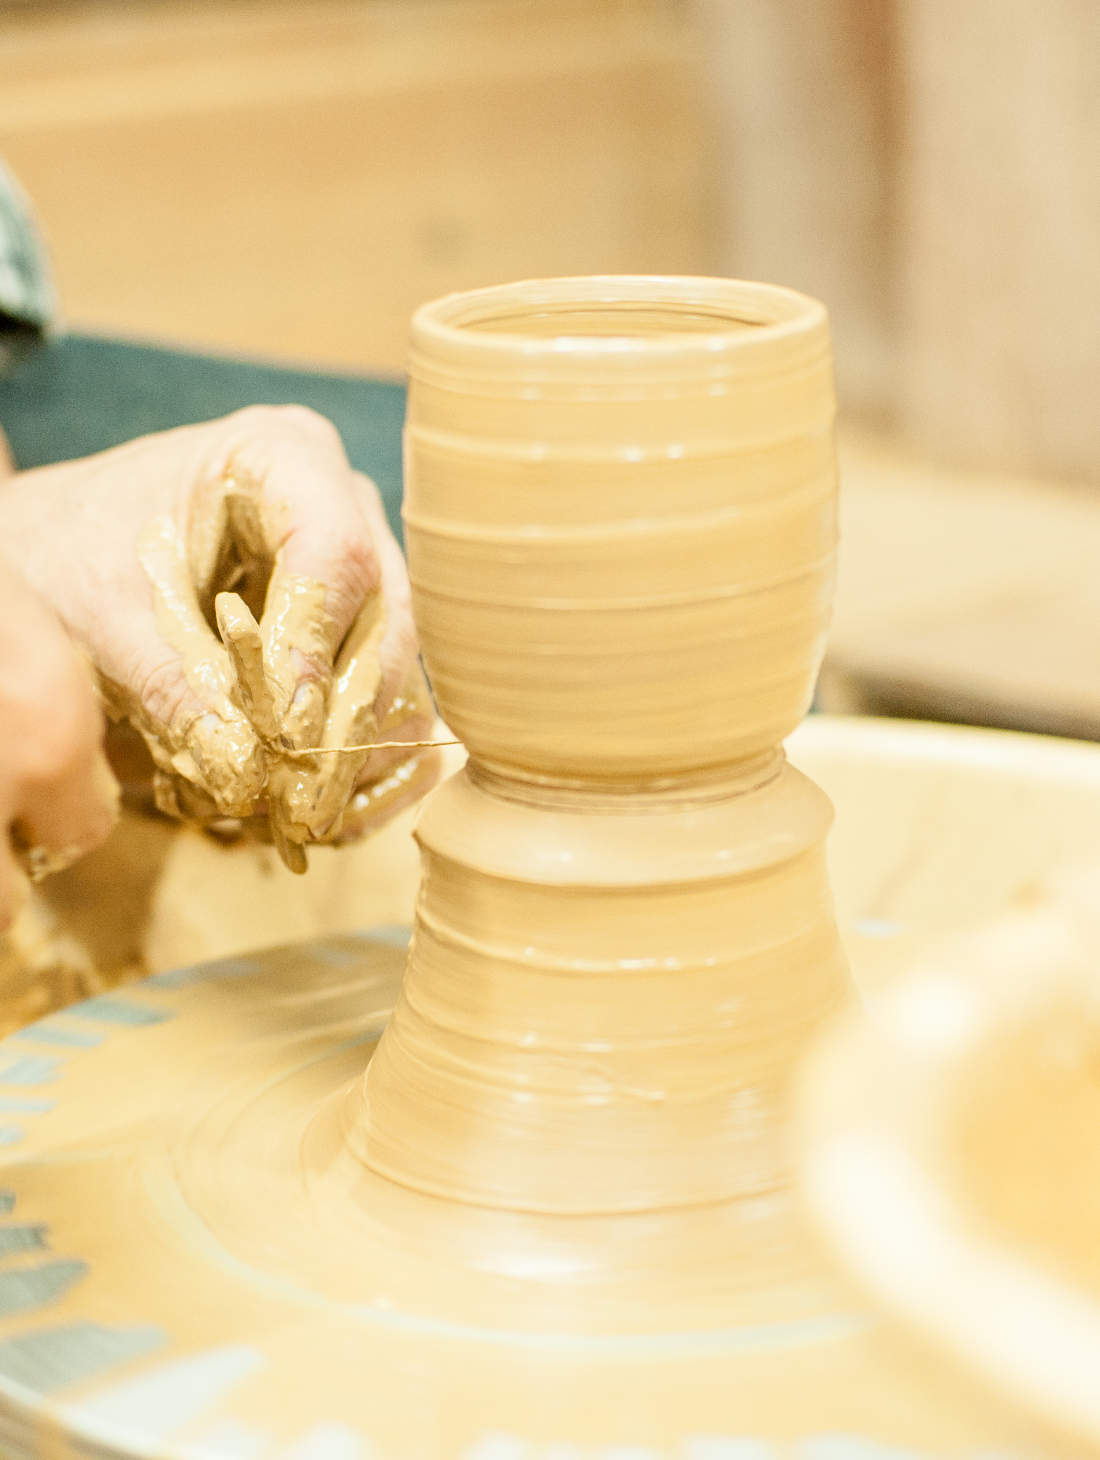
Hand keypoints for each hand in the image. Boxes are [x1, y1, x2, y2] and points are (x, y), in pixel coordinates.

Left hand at [0, 406, 439, 869]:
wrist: (61, 558)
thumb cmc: (75, 553)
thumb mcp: (102, 612)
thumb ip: (170, 682)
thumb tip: (246, 772)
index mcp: (282, 457)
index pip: (335, 552)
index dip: (317, 648)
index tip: (285, 731)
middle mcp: (342, 508)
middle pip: (386, 621)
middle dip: (344, 719)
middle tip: (297, 799)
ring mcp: (360, 573)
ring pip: (399, 672)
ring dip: (359, 751)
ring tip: (304, 814)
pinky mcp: (358, 635)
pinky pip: (391, 703)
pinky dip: (359, 761)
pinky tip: (320, 807)